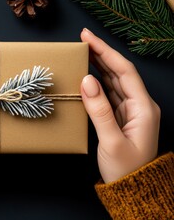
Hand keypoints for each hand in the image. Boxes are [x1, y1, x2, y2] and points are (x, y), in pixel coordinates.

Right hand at [80, 28, 159, 182]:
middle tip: (82, 39)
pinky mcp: (120, 117)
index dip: (105, 51)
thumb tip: (86, 81)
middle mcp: (139, 105)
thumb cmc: (125, 168)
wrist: (132, 188)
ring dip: (99, 65)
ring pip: (113, 81)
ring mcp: (130, 110)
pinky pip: (108, 93)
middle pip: (119, 72)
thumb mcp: (111, 141)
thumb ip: (99, 110)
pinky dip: (97, 82)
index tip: (88, 37)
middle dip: (101, 53)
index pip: (123, 71)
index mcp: (143, 107)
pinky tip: (88, 75)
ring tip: (83, 52)